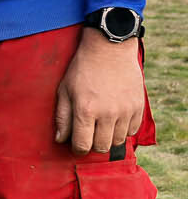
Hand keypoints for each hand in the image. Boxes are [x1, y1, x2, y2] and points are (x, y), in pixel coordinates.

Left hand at [56, 28, 145, 153]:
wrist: (109, 49)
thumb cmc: (82, 69)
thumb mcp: (64, 90)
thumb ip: (62, 117)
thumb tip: (60, 140)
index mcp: (85, 110)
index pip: (83, 145)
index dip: (77, 149)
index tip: (76, 144)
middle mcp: (107, 113)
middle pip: (101, 147)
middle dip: (93, 145)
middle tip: (89, 135)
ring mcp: (125, 111)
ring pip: (117, 141)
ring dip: (108, 138)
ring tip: (101, 125)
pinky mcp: (138, 107)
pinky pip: (132, 131)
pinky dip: (123, 130)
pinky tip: (114, 120)